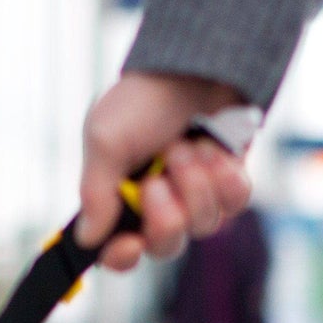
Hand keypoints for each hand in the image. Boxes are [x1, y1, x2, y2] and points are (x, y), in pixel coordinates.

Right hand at [74, 72, 253, 271]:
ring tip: (188, 145)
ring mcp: (196, 198)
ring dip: (194, 184)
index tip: (128, 244)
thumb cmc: (142, 100)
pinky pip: (234, 204)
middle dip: (165, 216)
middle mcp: (157, 207)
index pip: (118, 252)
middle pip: (165, 247)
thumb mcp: (105, 140)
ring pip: (202, 225)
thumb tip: (88, 238)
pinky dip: (224, 177)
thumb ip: (94, 193)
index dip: (122, 257)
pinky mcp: (230, 184)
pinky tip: (214, 148)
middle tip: (157, 180)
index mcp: (119, 202)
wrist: (194, 65)